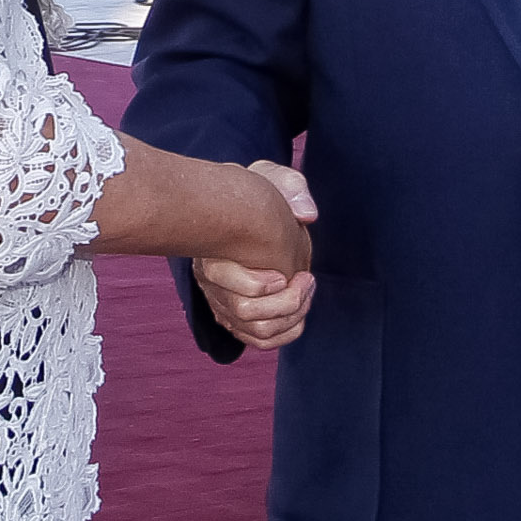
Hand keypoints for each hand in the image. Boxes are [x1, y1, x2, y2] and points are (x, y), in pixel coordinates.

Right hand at [191, 161, 316, 350]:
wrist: (255, 215)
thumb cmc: (262, 194)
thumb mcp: (275, 179)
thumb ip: (292, 189)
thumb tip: (307, 215)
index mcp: (214, 252)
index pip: (223, 280)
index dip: (260, 285)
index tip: (286, 273)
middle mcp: (213, 284)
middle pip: (245, 312)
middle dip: (288, 300)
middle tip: (306, 278)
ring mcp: (224, 304)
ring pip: (257, 331)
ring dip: (293, 315)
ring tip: (306, 290)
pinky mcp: (239, 319)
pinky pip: (262, 341)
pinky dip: (288, 331)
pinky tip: (301, 308)